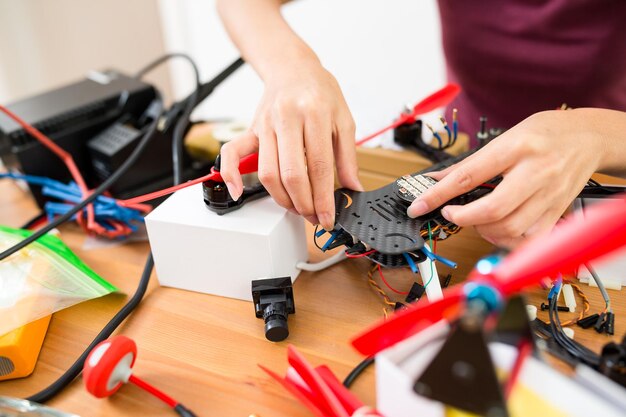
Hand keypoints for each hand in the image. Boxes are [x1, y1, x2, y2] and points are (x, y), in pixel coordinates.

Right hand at [219, 61, 361, 229]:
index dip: (324, 198)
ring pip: (267, 172)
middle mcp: (286, 118)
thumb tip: (354, 189)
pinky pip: (232, 153)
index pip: (319, 166)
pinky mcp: (250, 128)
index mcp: (314, 114)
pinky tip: (238, 192)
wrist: (293, 67)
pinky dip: (230, 175)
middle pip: (291, 174)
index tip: (328, 217)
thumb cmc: (319, 92)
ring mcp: (265, 124)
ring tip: (297, 208)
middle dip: (304, 203)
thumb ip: (348, 157)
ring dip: (282, 199)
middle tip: (314, 217)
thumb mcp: (344, 119)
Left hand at [407, 110, 604, 247]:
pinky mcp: (557, 212)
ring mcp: (549, 196)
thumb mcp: (505, 136)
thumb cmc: (545, 133)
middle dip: (462, 217)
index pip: (468, 176)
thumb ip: (470, 162)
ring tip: (475, 219)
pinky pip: (528, 239)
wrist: (588, 137)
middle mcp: (535, 172)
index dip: (437, 194)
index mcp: (515, 148)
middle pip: (491, 209)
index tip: (419, 206)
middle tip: (451, 213)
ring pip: (509, 229)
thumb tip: (436, 180)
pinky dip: (506, 241)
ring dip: (482, 230)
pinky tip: (497, 231)